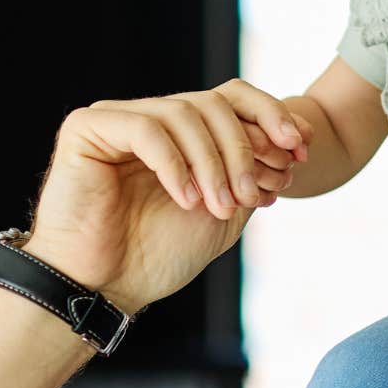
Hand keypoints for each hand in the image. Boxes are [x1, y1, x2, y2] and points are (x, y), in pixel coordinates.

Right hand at [21, 82, 312, 312]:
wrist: (103, 289)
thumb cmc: (157, 255)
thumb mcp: (225, 210)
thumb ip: (254, 170)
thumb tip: (300, 132)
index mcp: (182, 134)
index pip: (232, 98)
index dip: (271, 116)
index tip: (299, 152)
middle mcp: (151, 118)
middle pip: (213, 103)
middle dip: (243, 147)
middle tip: (250, 194)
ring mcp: (118, 119)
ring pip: (184, 113)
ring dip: (213, 162)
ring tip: (219, 207)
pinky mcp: (87, 129)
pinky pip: (146, 129)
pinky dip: (175, 164)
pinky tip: (186, 200)